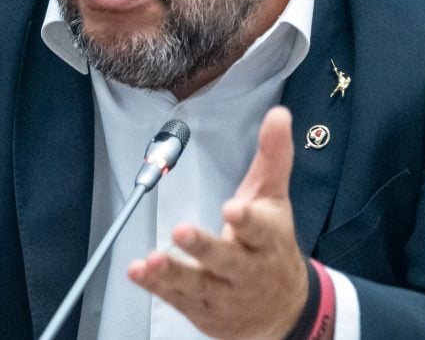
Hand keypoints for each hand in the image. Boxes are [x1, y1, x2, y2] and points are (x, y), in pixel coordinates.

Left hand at [128, 106, 309, 338]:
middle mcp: (247, 269)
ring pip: (199, 284)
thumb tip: (278, 114)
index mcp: (268, 239)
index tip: (233, 208)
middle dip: (204, 247)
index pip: (260, 228)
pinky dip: (157, 287)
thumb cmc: (271, 245)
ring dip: (174, 272)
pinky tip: (139, 272)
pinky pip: (178, 298)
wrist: (285, 311)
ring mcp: (225, 293)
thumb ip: (273, 156)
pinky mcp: (203, 310)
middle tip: (182, 231)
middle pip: (226, 259)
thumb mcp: (274, 199)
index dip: (247, 219)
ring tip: (153, 259)